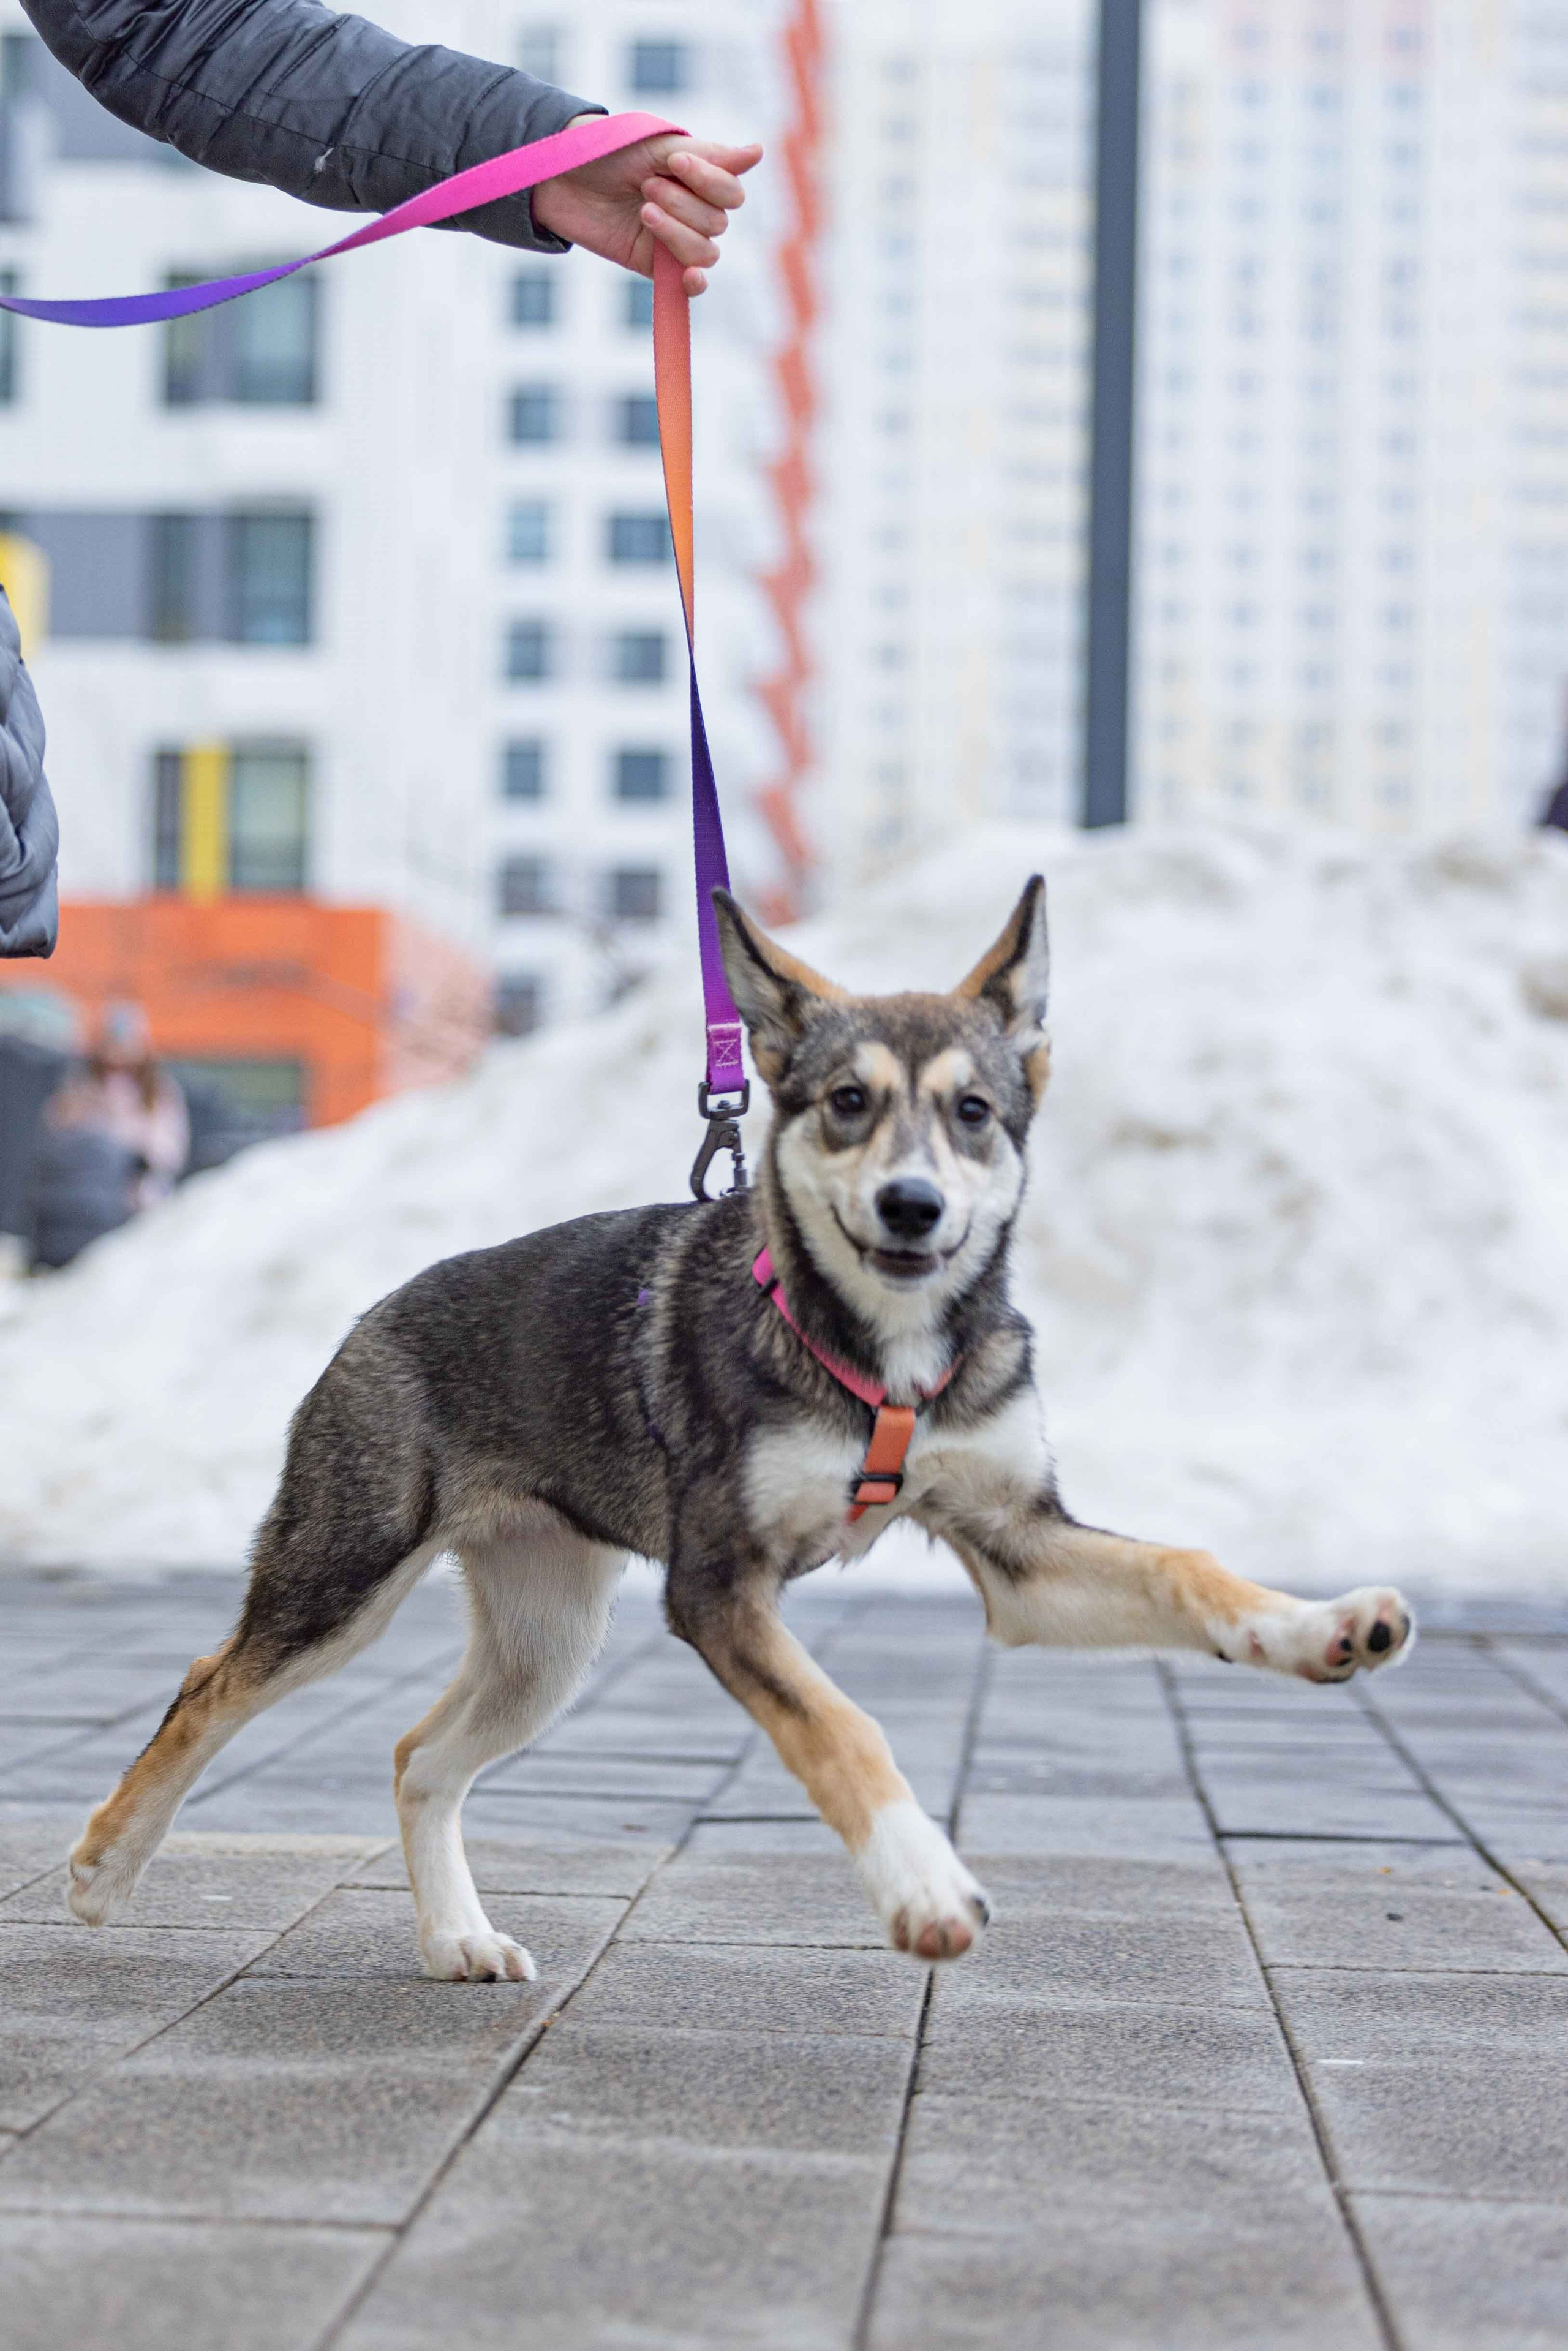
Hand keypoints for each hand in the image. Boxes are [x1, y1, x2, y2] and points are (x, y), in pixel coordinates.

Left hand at [532, 126, 762, 295]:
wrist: (560, 177)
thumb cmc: (609, 151)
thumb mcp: (661, 146)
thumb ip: (711, 156)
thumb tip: (759, 153)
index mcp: (699, 178)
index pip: (732, 192)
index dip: (709, 181)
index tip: (674, 162)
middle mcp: (693, 210)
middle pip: (719, 222)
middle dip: (684, 203)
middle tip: (645, 187)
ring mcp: (675, 240)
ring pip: (705, 251)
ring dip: (676, 231)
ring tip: (642, 210)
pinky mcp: (654, 267)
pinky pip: (690, 284)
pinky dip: (695, 282)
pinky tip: (689, 276)